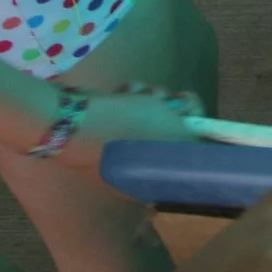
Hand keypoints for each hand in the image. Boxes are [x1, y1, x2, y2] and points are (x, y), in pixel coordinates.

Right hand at [50, 85, 202, 174]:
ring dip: (149, 96)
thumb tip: (203, 141)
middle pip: (172, 128)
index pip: (187, 156)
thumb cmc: (124, 130)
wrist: (68, 122)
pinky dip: (129, 95)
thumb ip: (193, 138)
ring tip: (136, 94)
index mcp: (154, 179)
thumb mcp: (170, 133)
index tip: (189, 110)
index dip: (194, 127)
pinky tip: (120, 92)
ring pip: (152, 111)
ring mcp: (122, 147)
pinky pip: (130, 105)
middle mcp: (139, 167)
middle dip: (171, 106)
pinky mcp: (107, 128)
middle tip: (166, 99)